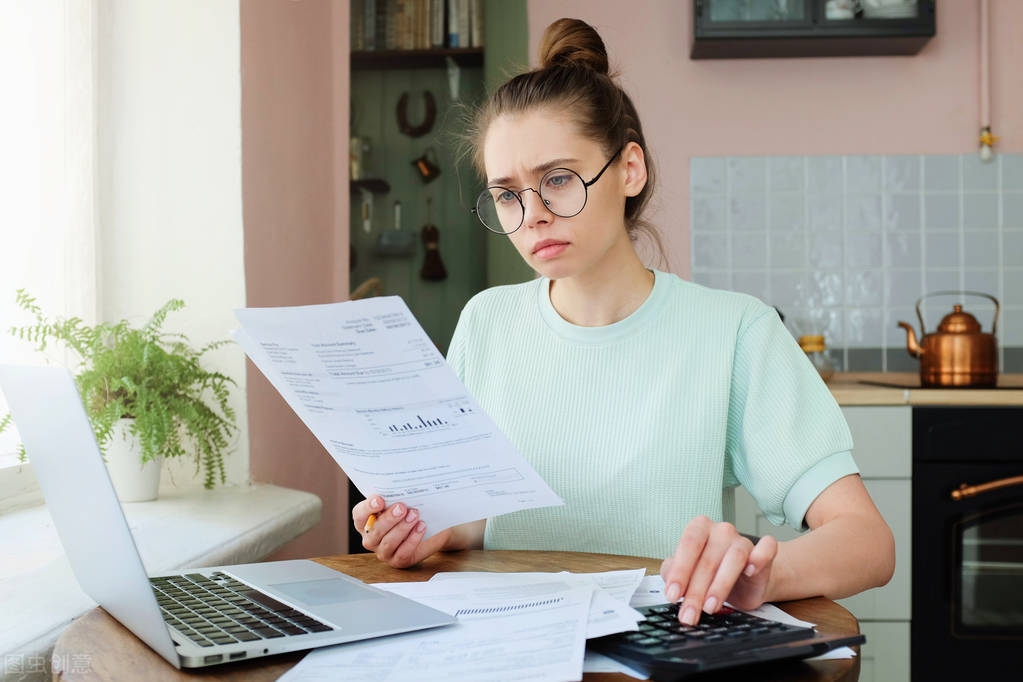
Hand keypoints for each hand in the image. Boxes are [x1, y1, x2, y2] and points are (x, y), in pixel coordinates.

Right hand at [352, 495, 450, 567]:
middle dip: (388, 519)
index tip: (380, 500)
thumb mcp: (399, 502)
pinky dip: (412, 539)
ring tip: (414, 515)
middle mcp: (370, 538)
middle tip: (401, 507)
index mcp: (365, 521)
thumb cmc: (408, 511)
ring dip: (402, 528)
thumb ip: (393, 497)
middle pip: (374, 531)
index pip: (359, 515)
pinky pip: (402, 553)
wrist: (427, 528)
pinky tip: (420, 527)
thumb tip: (397, 484)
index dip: (367, 508)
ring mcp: (382, 552)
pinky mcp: (397, 560)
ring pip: (388, 543)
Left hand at [660, 516, 777, 624]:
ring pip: (734, 558)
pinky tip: (750, 572)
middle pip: (708, 559)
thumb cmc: (712, 573)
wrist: (746, 581)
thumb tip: (668, 582)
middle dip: (696, 591)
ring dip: (720, 585)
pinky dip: (759, 557)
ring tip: (710, 608)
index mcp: (699, 529)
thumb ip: (674, 572)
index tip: (672, 595)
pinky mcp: (765, 552)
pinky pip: (766, 549)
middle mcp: (721, 531)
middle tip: (689, 613)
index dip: (680, 572)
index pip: (688, 546)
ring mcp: (744, 540)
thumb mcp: (689, 573)